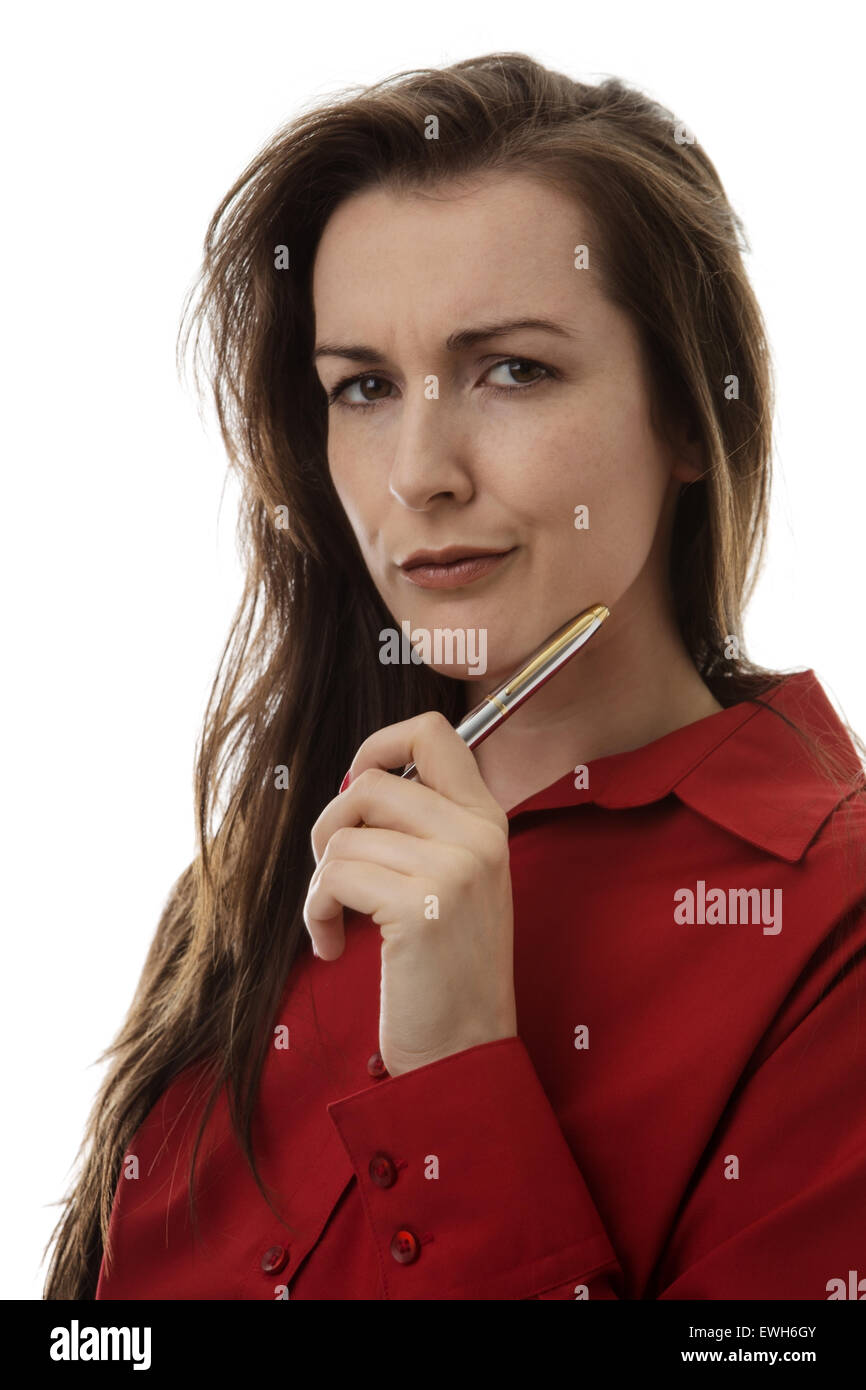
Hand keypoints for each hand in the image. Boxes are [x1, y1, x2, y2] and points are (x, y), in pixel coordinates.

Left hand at [304, 711, 517, 1076]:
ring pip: (343, 836)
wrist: (464, 1053)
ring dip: (321, 885)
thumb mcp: (452, 883)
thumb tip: (356, 783)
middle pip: (369, 783)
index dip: (379, 744)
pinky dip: (317, 912)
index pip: (436, 731)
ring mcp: (455, 868)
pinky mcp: (422, 907)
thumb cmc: (443, 972)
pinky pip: (334, 878)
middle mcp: (478, 836)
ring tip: (336, 925)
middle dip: (330, 828)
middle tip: (334, 878)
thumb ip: (421, 828)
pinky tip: (333, 947)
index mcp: (488, 821)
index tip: (352, 786)